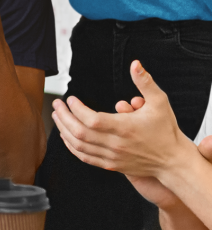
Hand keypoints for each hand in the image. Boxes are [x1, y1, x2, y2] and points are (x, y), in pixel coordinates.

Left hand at [52, 59, 191, 177]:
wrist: (173, 161)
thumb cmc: (166, 130)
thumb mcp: (159, 102)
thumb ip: (145, 82)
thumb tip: (135, 64)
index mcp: (124, 128)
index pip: (92, 120)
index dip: (76, 109)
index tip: (70, 98)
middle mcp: (116, 145)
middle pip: (80, 133)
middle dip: (64, 117)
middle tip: (57, 105)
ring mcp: (112, 157)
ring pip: (79, 146)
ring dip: (64, 131)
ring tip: (57, 116)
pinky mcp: (111, 166)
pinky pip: (85, 157)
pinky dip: (72, 147)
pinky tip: (66, 136)